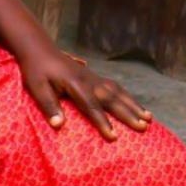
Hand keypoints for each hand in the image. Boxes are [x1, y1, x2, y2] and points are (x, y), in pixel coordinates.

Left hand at [18, 47, 150, 140]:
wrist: (39, 49)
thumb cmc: (35, 70)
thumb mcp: (36, 87)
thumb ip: (48, 105)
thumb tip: (58, 125)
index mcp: (75, 84)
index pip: (91, 106)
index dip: (102, 122)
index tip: (113, 137)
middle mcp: (89, 80)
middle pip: (112, 99)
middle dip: (128, 114)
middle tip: (143, 127)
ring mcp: (94, 77)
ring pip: (118, 92)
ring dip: (134, 105)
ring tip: (149, 118)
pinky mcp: (95, 77)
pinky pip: (116, 88)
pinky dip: (128, 97)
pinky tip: (137, 106)